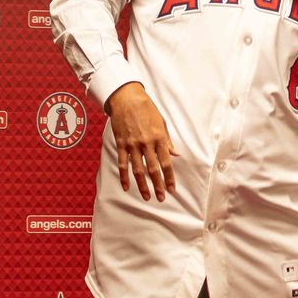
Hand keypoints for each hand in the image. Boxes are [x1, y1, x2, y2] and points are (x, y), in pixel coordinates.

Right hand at [104, 82, 179, 201]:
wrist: (127, 99)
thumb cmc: (147, 110)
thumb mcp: (162, 123)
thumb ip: (167, 141)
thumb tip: (175, 154)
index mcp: (159, 139)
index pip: (166, 163)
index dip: (169, 177)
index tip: (172, 189)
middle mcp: (146, 144)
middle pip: (153, 169)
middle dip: (158, 185)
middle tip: (162, 198)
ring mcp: (132, 145)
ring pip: (138, 170)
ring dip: (142, 185)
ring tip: (147, 197)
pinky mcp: (121, 144)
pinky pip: (123, 163)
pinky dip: (124, 176)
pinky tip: (126, 187)